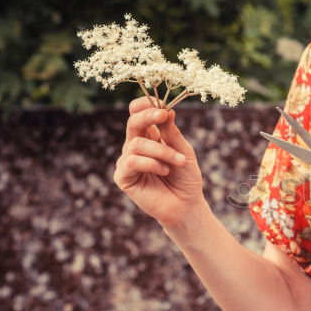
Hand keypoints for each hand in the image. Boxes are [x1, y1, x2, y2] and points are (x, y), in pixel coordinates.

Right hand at [113, 95, 205, 227]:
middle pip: (132, 122)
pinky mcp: (123, 177)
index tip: (163, 105)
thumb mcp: (183, 151)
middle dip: (147, 115)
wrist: (186, 205)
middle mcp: (135, 146)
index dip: (145, 105)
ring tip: (178, 161)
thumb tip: (167, 110)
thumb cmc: (186, 178)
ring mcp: (127, 161)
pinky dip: (151, 163)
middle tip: (163, 114)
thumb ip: (172, 133)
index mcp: (149, 136)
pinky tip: (164, 171)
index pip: (137, 113)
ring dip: (162, 151)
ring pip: (136, 144)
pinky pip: (131, 161)